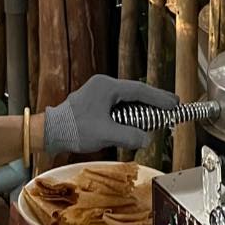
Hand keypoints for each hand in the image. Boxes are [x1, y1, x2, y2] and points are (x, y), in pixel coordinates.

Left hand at [42, 76, 176, 155]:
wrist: (50, 132)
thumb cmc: (75, 129)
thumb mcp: (106, 134)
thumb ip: (130, 136)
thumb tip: (146, 139)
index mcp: (107, 87)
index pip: (139, 91)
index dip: (159, 98)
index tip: (174, 103)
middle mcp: (103, 85)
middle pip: (134, 92)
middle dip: (152, 101)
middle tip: (171, 107)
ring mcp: (97, 92)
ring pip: (125, 99)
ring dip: (140, 108)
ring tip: (156, 116)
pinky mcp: (93, 102)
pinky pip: (116, 104)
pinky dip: (128, 112)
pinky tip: (135, 121)